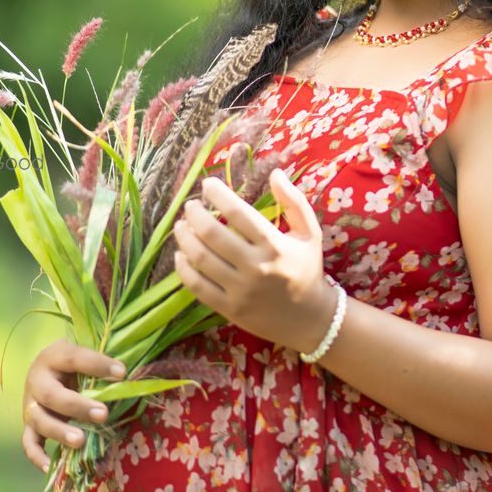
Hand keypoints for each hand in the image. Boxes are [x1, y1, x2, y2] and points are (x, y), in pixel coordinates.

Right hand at [21, 340, 125, 471]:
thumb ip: (103, 366)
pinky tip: (51, 468)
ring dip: (59, 431)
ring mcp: (30, 404)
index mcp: (54, 356)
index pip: (74, 358)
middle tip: (103, 414)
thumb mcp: (86, 357)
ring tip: (80, 441)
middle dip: (77, 406)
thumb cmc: (76, 364)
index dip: (97, 364)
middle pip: (51, 395)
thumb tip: (133, 378)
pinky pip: (29, 443)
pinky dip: (38, 457)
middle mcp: (37, 379)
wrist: (49, 369)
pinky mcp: (29, 425)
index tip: (122, 373)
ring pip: (39, 419)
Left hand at [173, 168, 335, 353]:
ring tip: (181, 226)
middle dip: (194, 214)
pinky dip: (183, 268)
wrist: (310, 319)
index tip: (207, 184)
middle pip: (212, 234)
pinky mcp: (229, 309)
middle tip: (190, 206)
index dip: (218, 194)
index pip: (238, 213)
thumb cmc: (307, 270)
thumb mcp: (310, 233)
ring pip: (200, 258)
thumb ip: (294, 201)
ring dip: (184, 237)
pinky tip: (181, 255)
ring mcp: (241, 290)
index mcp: (275, 245)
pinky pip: (197, 286)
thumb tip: (276, 172)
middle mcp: (256, 267)